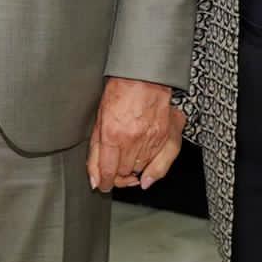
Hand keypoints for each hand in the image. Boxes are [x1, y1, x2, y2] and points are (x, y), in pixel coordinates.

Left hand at [89, 75, 183, 191]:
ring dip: (132, 169)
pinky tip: (144, 164)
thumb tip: (95, 179)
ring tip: (127, 160)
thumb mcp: (98, 121)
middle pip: (124, 173)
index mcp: (113, 134)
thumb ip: (95, 153)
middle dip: (117, 175)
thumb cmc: (119, 93)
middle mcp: (133, 139)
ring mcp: (152, 138)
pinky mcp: (167, 136)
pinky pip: (160, 163)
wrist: (144, 77)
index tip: (102, 185)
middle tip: (114, 168)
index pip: (108, 171)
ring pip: (140, 170)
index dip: (104, 182)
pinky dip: (151, 167)